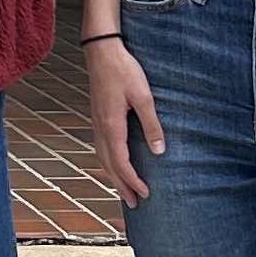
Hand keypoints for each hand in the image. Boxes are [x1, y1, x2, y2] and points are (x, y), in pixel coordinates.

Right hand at [85, 37, 164, 205]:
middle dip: (122, 186)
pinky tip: (114, 164)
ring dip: (113, 177)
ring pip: (103, 158)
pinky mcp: (97, 118)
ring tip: (124, 190)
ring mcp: (96, 124)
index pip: (121, 162)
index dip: (133, 181)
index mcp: (111, 126)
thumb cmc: (124, 71)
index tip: (146, 193)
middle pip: (109, 166)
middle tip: (135, 204)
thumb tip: (159, 151)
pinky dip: (108, 162)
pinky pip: (100, 148)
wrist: (102, 52)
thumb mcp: (143, 97)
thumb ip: (151, 124)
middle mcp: (100, 129)